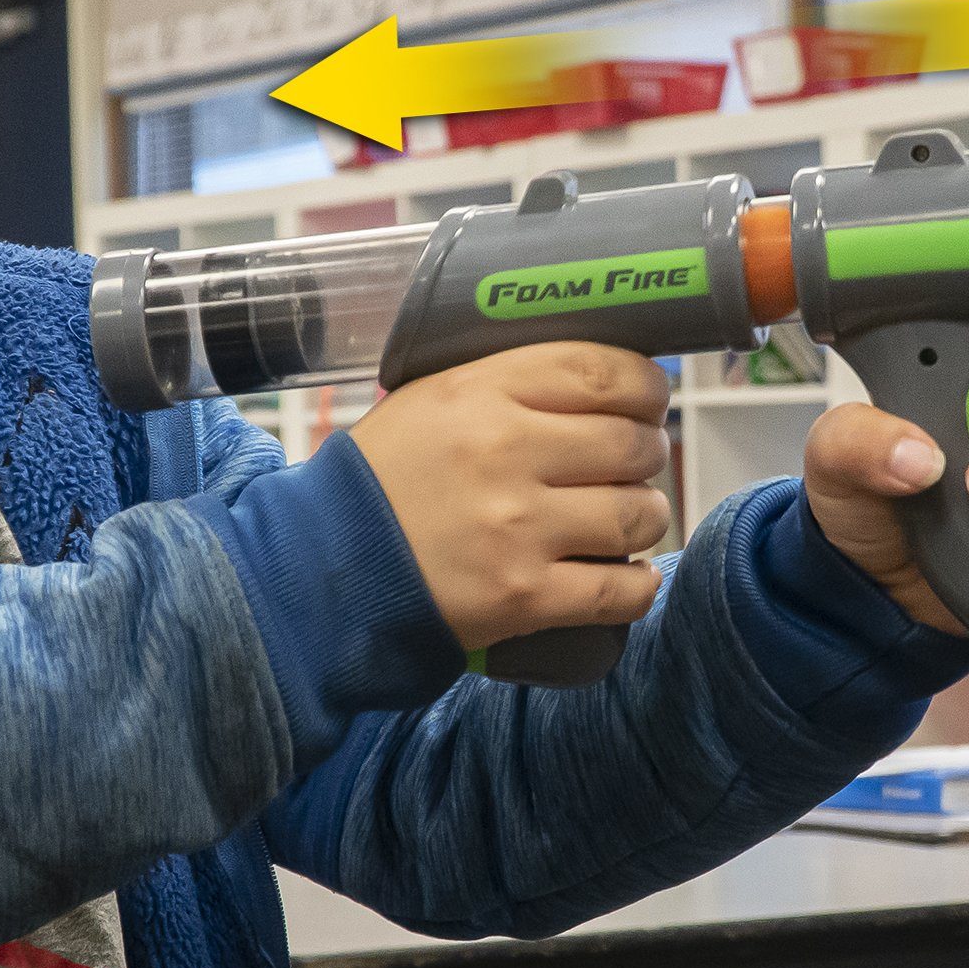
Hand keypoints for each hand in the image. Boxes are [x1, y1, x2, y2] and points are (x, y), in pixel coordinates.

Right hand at [349, 343, 672, 653]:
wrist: (319, 569)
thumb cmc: (381, 482)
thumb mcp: (429, 401)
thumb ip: (507, 382)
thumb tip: (601, 379)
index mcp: (479, 392)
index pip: (602, 370)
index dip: (646, 386)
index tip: (648, 400)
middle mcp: (504, 453)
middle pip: (631, 443)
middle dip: (647, 453)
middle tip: (633, 463)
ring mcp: (517, 528)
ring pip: (638, 514)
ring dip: (646, 517)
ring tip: (625, 519)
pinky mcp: (523, 597)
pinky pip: (622, 590)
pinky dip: (638, 584)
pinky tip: (628, 575)